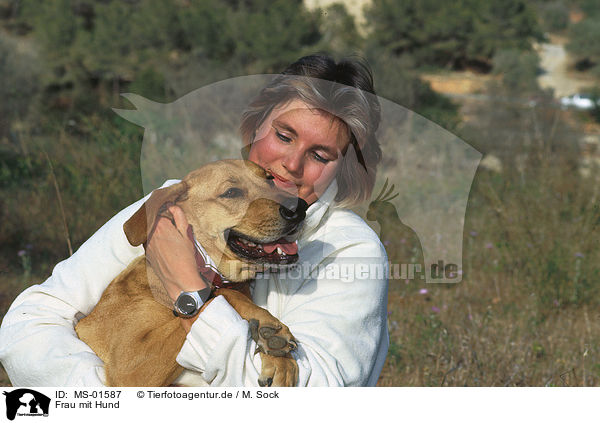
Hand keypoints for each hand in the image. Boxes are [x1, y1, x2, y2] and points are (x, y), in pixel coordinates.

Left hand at [145, 206, 208, 325]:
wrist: (179, 280)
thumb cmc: (186, 257)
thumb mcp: (187, 234)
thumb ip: (179, 217)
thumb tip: (172, 206)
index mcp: (161, 226)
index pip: (158, 210)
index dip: (165, 210)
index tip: (170, 211)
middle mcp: (150, 234)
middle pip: (151, 220)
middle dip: (158, 219)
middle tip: (169, 220)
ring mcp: (146, 244)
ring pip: (148, 230)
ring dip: (154, 229)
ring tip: (167, 234)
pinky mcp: (146, 253)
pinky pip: (147, 241)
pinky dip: (153, 239)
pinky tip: (163, 245)